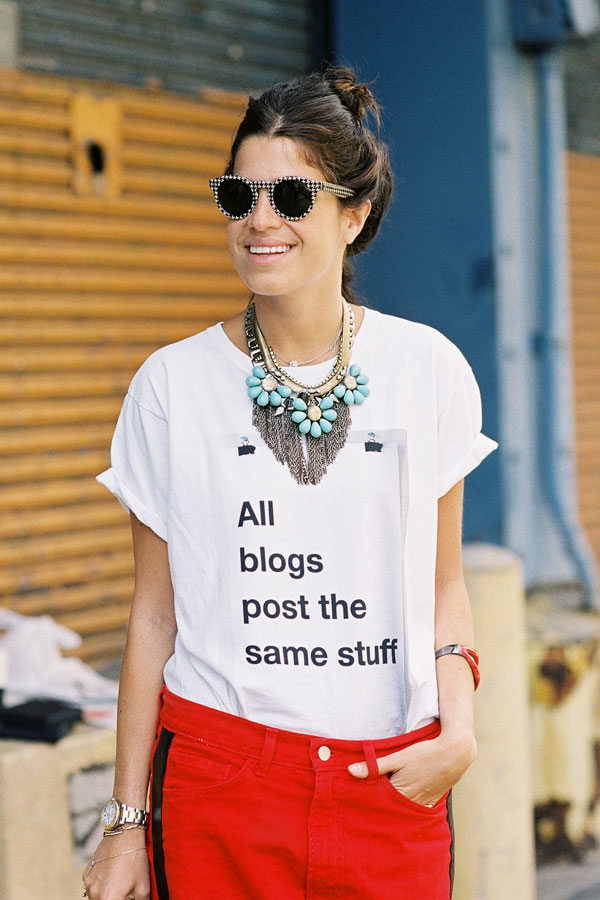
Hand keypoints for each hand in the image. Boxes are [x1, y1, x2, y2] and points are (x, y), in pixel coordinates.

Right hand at [82, 827, 150, 899]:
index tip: (128, 896)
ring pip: (96, 897)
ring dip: (106, 894)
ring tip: (119, 881)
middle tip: (125, 888)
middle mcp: (95, 894)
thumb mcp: (144, 886)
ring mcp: (88, 884)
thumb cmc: (135, 858)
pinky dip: (100, 884)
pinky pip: (92, 886)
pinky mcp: (86, 874)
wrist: (124, 834)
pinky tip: (111, 874)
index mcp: (109, 899)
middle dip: (115, 898)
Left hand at [347, 728, 476, 806]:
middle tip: (367, 803)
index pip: (378, 802)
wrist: (455, 754)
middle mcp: (412, 802)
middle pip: (391, 807)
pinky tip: (404, 799)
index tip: (357, 799)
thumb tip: (351, 771)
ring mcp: (423, 802)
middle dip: (381, 804)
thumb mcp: (399, 757)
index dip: (368, 799)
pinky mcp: (432, 800)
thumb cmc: (425, 753)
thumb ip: (376, 766)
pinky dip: (408, 804)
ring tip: (384, 801)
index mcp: (400, 792)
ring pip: (404, 808)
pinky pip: (416, 806)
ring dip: (395, 806)